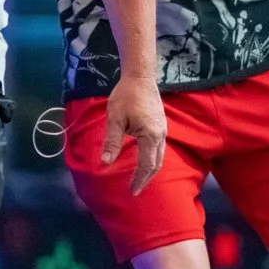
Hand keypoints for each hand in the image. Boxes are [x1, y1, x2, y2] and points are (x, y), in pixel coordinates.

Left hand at [102, 78, 168, 195]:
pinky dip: (152, 159)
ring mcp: (163, 130)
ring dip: (150, 170)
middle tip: (135, 190)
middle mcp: (160, 135)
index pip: (146, 165)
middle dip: (146, 179)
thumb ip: (112, 141)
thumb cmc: (126, 95)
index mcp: (150, 135)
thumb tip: (105, 162)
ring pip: (159, 157)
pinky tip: (143, 161)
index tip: (132, 192)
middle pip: (156, 164)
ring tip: (139, 179)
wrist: (140, 77)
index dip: (139, 180)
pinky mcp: (161, 125)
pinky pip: (159, 148)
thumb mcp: (114, 119)